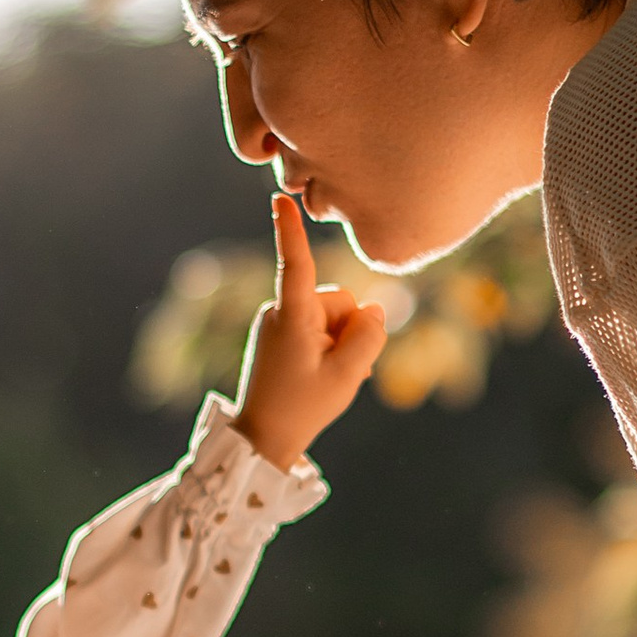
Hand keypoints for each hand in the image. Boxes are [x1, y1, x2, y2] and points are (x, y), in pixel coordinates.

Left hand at [236, 190, 387, 470]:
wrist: (264, 438)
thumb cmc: (303, 407)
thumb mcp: (348, 374)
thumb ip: (368, 335)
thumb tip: (373, 309)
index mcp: (292, 315)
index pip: (296, 263)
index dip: (291, 229)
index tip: (280, 198)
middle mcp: (281, 312)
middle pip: (339, 300)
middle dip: (349, 328)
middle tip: (336, 369)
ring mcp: (279, 323)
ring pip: (333, 316)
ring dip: (341, 343)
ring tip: (327, 376)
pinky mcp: (282, 335)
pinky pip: (320, 329)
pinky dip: (330, 349)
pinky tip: (325, 376)